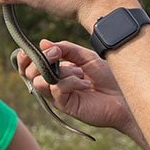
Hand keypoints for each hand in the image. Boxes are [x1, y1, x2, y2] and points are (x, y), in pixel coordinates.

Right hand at [16, 40, 135, 133]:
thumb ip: (64, 49)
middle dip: (39, 61)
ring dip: (58, 72)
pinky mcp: (66, 106)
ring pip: (39, 83)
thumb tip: (42, 43)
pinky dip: (70, 81)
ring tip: (78, 72)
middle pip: (30, 74)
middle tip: (56, 55)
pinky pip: (57, 90)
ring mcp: (59, 97)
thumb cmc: (108, 76)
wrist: (124, 96)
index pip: (30, 66)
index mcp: (56, 71)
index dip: (25, 59)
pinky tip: (84, 83)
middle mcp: (54, 85)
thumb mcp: (85, 56)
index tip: (27, 50)